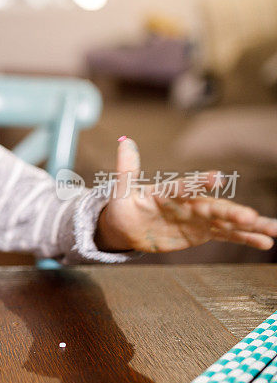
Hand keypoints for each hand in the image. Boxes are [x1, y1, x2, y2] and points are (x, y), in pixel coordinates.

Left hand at [95, 137, 276, 252]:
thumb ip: (127, 169)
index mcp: (171, 192)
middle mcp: (190, 203)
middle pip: (214, 206)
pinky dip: (245, 238)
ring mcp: (199, 218)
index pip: (186, 186)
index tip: (216, 177)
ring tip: (275, 229)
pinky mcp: (203, 232)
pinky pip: (226, 235)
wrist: (129, 225)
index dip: (200, 182)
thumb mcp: (122, 190)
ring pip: (228, 221)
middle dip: (232, 211)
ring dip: (250, 225)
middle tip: (250, 216)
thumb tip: (125, 141)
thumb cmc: (125, 205)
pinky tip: (265, 242)